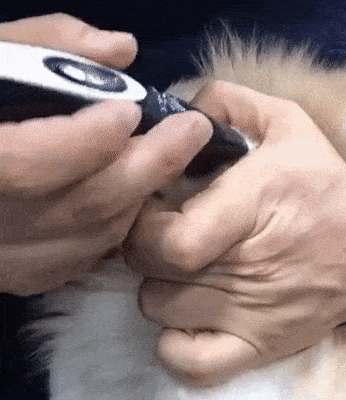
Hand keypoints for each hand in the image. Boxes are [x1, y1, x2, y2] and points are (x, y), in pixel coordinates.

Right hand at [1, 14, 212, 293]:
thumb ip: (48, 45)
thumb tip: (122, 51)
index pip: (27, 166)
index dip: (85, 141)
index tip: (130, 110)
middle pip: (84, 207)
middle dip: (149, 166)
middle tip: (194, 130)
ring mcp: (6, 260)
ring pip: (96, 236)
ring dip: (139, 194)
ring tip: (166, 156)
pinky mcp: (23, 275)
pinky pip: (87, 257)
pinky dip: (118, 222)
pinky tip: (131, 193)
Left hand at [125, 81, 345, 385]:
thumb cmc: (325, 188)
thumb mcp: (288, 123)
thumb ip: (231, 100)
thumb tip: (181, 108)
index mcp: (253, 208)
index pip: (169, 240)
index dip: (142, 225)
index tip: (153, 207)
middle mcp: (246, 268)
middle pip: (152, 272)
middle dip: (144, 247)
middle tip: (165, 232)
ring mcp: (250, 317)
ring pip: (159, 310)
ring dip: (159, 286)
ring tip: (184, 269)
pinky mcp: (257, 348)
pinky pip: (190, 365)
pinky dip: (174, 346)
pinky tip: (188, 318)